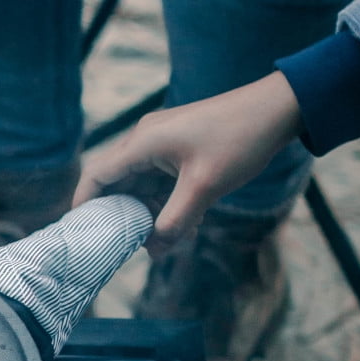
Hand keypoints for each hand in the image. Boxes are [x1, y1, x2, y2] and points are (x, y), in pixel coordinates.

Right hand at [72, 73, 302, 254]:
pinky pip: (161, 180)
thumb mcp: (203, 188)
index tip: (82, 234)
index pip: (97, 176)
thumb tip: (154, 251)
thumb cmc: (239, 140)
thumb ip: (174, 221)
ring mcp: (163, 142)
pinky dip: (167, 202)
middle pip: (117, 183)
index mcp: (143, 143)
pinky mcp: (180, 146)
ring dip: (150, 212)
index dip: (84, 205)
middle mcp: (146, 140)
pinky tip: (186, 221)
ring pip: (141, 185)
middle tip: (131, 246)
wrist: (277, 109)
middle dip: (123, 216)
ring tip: (168, 238)